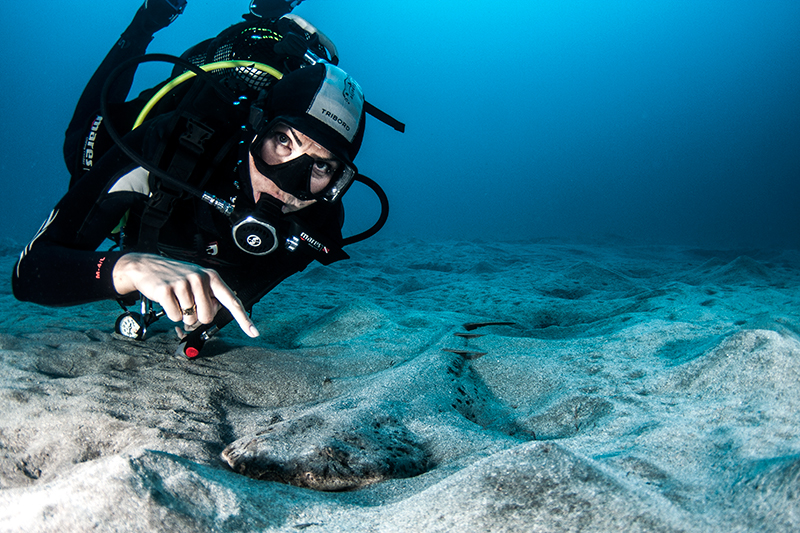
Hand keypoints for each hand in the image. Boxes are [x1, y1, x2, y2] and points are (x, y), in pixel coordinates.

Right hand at [112, 253, 258, 337]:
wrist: (146, 266)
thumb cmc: (176, 277)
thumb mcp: (197, 281)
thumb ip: (209, 296)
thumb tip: (212, 315)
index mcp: (212, 277)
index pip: (232, 301)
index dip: (244, 319)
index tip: (254, 332)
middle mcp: (200, 278)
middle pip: (208, 316)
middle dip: (197, 316)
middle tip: (187, 303)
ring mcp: (183, 283)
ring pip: (190, 318)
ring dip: (183, 314)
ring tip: (176, 298)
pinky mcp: (167, 290)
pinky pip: (175, 316)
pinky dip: (171, 313)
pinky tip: (167, 299)